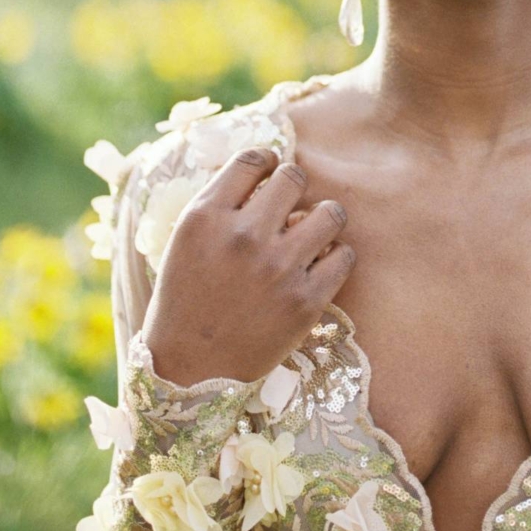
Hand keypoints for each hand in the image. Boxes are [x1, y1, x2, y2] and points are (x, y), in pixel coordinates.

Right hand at [140, 146, 354, 387]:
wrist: (190, 370)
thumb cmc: (186, 299)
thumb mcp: (186, 239)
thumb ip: (222, 201)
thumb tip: (267, 168)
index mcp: (206, 217)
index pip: (252, 159)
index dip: (267, 160)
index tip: (270, 171)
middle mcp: (244, 236)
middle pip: (294, 177)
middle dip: (294, 186)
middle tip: (288, 206)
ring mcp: (278, 268)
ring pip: (329, 212)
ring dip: (322, 219)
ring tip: (309, 233)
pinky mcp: (306, 301)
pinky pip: (345, 255)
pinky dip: (335, 257)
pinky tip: (318, 264)